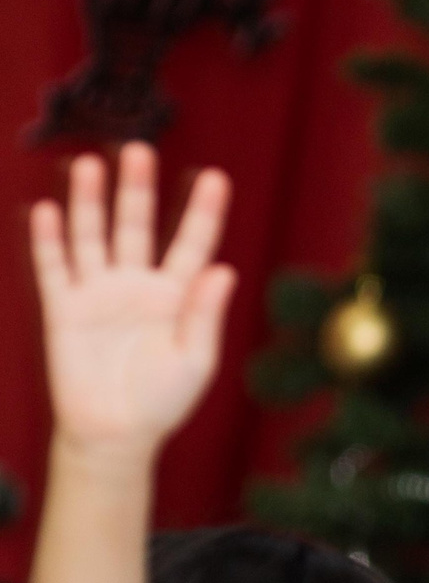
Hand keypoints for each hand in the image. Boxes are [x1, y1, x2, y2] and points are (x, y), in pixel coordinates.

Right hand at [29, 144, 234, 457]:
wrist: (114, 433)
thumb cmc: (163, 401)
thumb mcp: (195, 359)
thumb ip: (206, 314)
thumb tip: (224, 269)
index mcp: (177, 296)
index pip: (193, 244)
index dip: (204, 211)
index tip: (216, 176)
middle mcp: (137, 285)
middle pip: (137, 227)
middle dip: (137, 190)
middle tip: (138, 149)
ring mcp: (98, 293)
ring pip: (93, 236)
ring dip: (91, 202)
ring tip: (92, 165)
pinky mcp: (64, 308)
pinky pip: (54, 268)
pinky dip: (50, 240)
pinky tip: (49, 210)